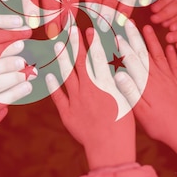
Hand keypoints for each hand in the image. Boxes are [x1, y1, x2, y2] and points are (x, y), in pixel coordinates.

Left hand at [46, 28, 135, 169]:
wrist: (110, 147)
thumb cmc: (124, 125)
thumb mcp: (127, 99)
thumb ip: (121, 81)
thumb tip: (118, 64)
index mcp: (105, 85)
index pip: (98, 58)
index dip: (93, 42)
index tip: (89, 30)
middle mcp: (89, 89)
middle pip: (81, 62)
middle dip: (76, 44)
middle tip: (71, 29)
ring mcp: (76, 101)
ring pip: (67, 75)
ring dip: (63, 58)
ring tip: (58, 44)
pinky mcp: (67, 114)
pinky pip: (58, 97)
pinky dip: (53, 85)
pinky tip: (48, 74)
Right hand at [114, 23, 176, 164]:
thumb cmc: (161, 125)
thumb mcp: (141, 112)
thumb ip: (130, 91)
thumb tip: (118, 74)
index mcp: (146, 84)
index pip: (132, 61)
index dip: (122, 47)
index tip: (113, 34)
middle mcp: (158, 77)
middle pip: (144, 53)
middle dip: (135, 37)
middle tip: (127, 23)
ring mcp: (170, 79)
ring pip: (159, 55)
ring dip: (152, 40)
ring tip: (147, 27)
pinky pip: (175, 65)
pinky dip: (172, 54)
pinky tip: (170, 46)